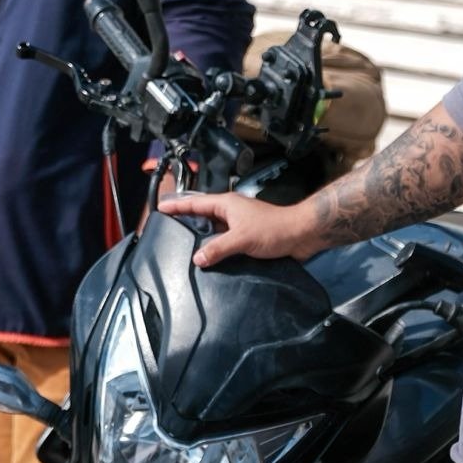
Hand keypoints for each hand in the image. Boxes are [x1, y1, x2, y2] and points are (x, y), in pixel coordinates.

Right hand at [157, 191, 316, 266]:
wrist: (301, 236)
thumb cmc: (273, 230)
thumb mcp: (242, 239)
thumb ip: (218, 248)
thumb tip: (197, 259)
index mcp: (226, 204)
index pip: (195, 203)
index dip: (177, 206)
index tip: (161, 208)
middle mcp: (230, 212)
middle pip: (202, 214)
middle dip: (186, 219)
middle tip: (168, 227)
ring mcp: (239, 224)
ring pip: (214, 228)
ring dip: (201, 235)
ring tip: (184, 245)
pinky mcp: (248, 236)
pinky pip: (224, 240)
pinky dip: (215, 246)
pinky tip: (210, 257)